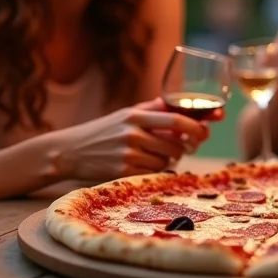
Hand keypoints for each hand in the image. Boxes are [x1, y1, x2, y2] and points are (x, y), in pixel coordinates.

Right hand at [51, 98, 211, 181]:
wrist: (69, 151)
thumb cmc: (102, 131)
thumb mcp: (125, 115)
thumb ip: (152, 109)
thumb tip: (180, 105)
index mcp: (135, 115)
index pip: (176, 119)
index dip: (196, 126)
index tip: (207, 131)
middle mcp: (133, 134)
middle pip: (175, 144)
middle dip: (184, 148)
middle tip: (182, 148)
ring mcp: (128, 154)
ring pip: (166, 160)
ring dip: (168, 159)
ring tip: (153, 154)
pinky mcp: (123, 172)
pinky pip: (153, 173)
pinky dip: (154, 170)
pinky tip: (143, 165)